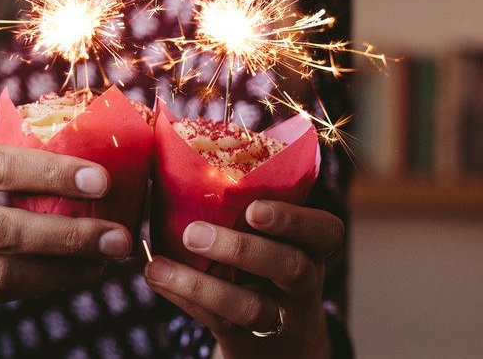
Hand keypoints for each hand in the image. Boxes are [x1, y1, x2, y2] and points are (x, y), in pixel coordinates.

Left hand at [144, 200, 342, 358]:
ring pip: (251, 307)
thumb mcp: (268, 238)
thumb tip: (174, 143)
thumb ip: (240, 205)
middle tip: (192, 233)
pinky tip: (156, 277)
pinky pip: (220, 325)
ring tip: (158, 267)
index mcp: (311, 247)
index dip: (295, 220)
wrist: (276, 344)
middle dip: (241, 249)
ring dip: (199, 285)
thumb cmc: (259, 265)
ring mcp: (281, 318)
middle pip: (291, 267)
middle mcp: (304, 283)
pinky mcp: (251, 342)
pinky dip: (184, 301)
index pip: (326, 232)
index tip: (254, 209)